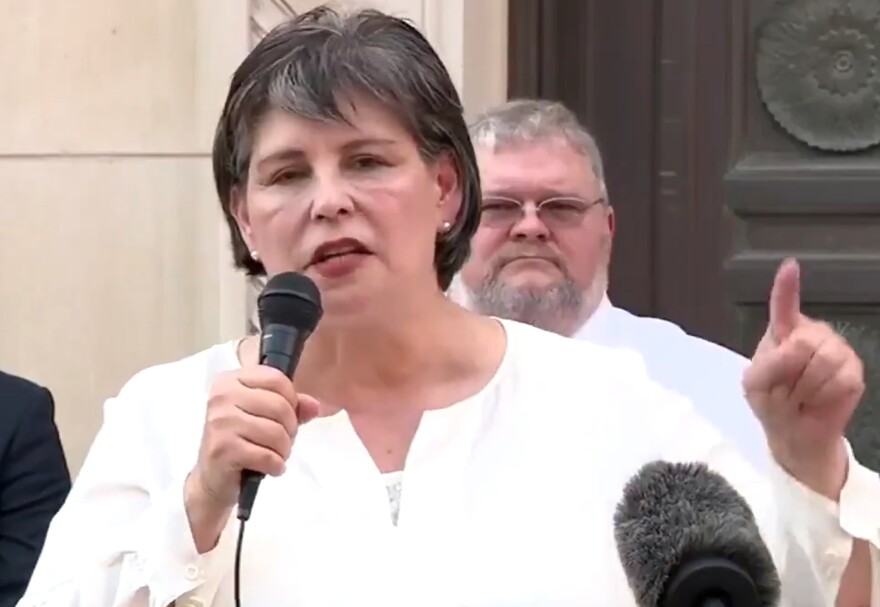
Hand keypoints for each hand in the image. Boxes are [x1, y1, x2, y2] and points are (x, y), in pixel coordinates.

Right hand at [185, 366, 319, 541]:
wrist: (212, 478)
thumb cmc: (241, 440)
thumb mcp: (265, 416)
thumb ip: (293, 406)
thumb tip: (314, 405)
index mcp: (231, 380)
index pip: (277, 379)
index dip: (292, 399)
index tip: (286, 416)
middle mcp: (222, 397)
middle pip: (280, 406)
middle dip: (290, 428)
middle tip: (283, 441)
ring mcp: (220, 422)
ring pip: (276, 432)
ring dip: (284, 450)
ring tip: (276, 455)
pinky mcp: (223, 449)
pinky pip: (267, 456)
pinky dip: (276, 465)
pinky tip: (270, 467)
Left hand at [742, 258, 863, 498]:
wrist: (794, 432)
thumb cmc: (771, 402)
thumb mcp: (755, 385)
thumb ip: (768, 364)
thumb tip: (796, 347)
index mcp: (783, 332)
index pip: (784, 305)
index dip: (787, 286)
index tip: (790, 266)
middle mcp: (812, 334)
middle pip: (806, 342)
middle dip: (791, 374)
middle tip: (786, 388)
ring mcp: (836, 349)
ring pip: (825, 361)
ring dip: (807, 387)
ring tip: (801, 395)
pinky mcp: (854, 371)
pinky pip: (842, 380)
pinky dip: (824, 396)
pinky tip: (819, 399)